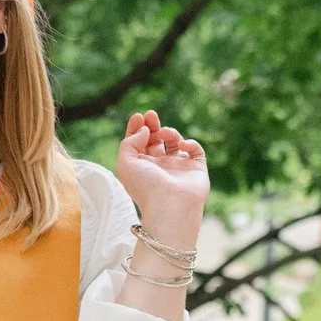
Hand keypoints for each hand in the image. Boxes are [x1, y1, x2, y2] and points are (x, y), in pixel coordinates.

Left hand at [114, 109, 208, 231]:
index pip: (139, 143)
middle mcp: (159, 167)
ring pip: (175, 142)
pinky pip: (195, 149)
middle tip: (151, 115)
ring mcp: (178, 167)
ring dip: (169, 132)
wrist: (170, 205)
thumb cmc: (146, 187)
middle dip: (153, 125)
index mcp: (142, 167)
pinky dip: (189, 142)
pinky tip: (182, 144)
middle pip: (156, 140)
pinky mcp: (195, 168)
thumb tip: (144, 130)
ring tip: (163, 133)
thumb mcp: (125, 164)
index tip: (139, 116)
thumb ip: (129, 142)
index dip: (137, 128)